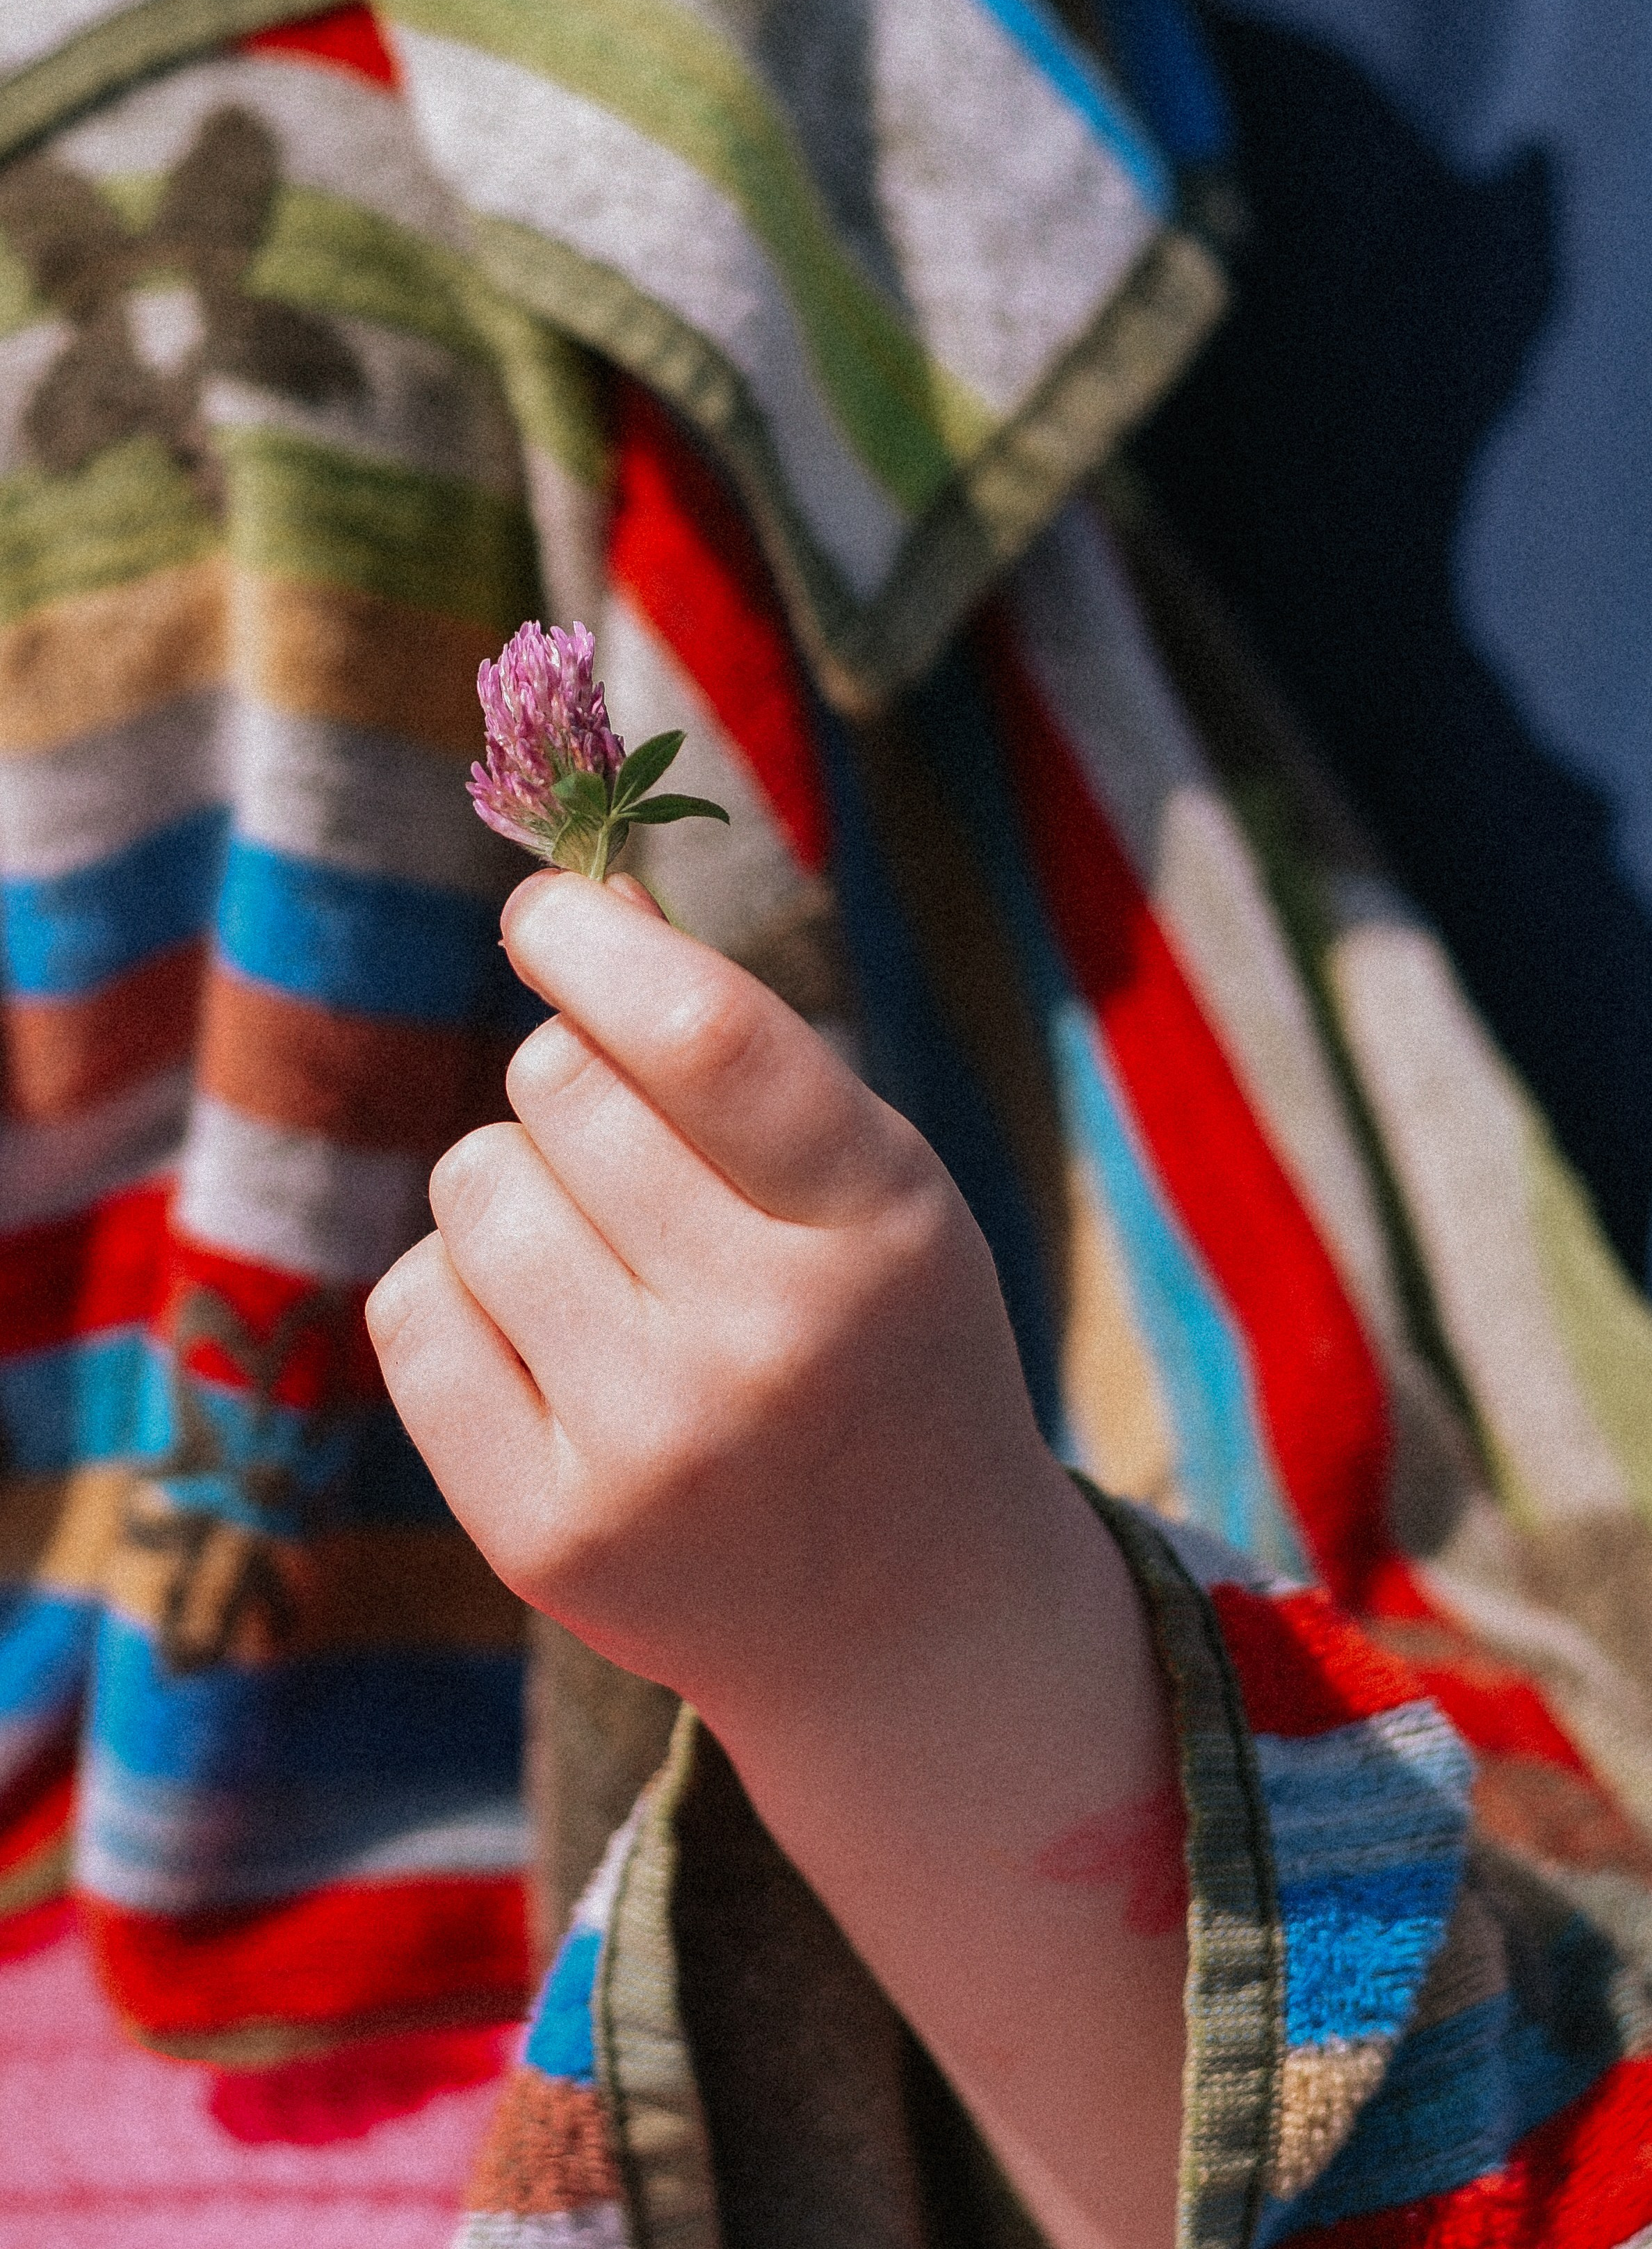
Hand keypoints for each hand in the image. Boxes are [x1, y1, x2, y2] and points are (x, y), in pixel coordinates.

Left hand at [367, 869, 1185, 2248]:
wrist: (907, 1623)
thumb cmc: (879, 1349)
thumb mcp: (871, 1191)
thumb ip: (738, 1047)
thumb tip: (582, 890)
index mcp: (879, 1229)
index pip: (700, 1035)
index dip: (596, 943)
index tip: (545, 912)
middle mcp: (767, 1343)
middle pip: (555, 1091)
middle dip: (573, 1091)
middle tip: (637, 1171)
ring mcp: (650, 1453)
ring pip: (471, 1187)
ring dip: (515, 1190)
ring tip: (607, 1272)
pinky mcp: (545, 1537)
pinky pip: (412, 1309)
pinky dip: (462, 1294)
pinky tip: (548, 1349)